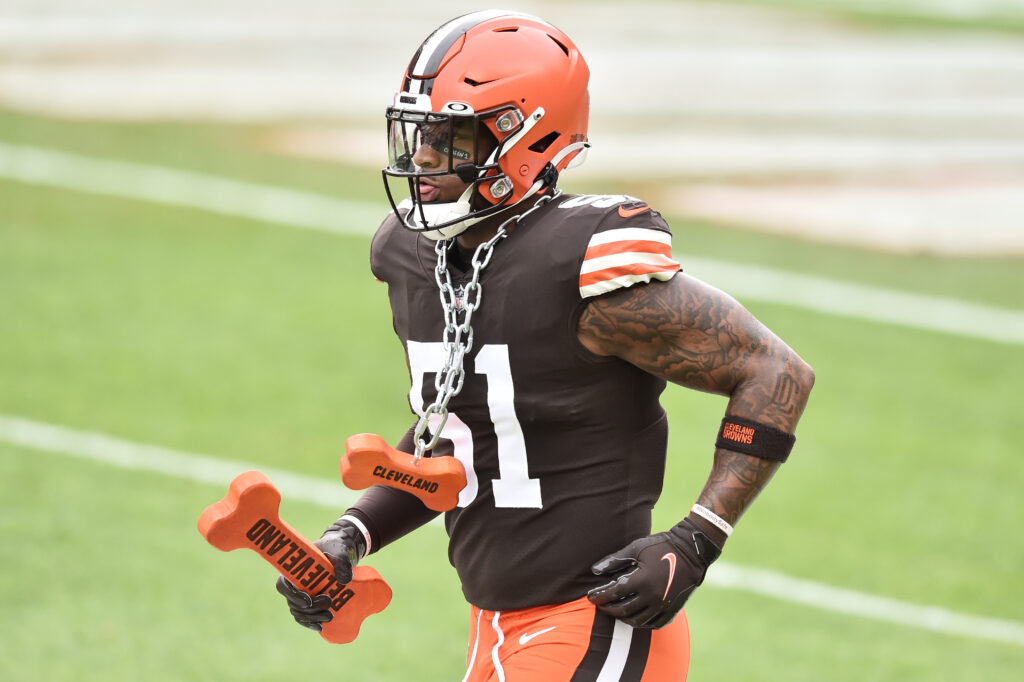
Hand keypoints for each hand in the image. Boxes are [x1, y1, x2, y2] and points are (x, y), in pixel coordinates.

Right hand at [275, 517, 366, 630]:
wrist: (342, 552)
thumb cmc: (335, 548)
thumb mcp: (340, 551)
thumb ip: (342, 562)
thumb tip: (344, 581)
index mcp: (294, 569)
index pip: (283, 586)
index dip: (293, 595)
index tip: (309, 601)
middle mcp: (295, 584)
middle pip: (293, 603)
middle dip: (309, 609)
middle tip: (328, 606)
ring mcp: (301, 594)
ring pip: (299, 612)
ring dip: (312, 618)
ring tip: (329, 617)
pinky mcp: (311, 602)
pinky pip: (305, 617)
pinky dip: (311, 623)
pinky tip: (321, 627)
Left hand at [587, 518, 721, 627]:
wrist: (691, 552)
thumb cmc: (661, 546)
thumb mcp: (636, 548)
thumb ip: (614, 560)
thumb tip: (594, 570)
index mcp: (642, 580)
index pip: (614, 593)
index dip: (600, 596)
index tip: (590, 597)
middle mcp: (652, 596)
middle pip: (623, 610)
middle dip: (608, 609)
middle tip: (600, 605)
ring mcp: (663, 605)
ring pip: (638, 621)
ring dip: (623, 618)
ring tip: (615, 612)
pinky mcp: (672, 610)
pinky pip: (653, 624)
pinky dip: (641, 623)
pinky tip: (634, 617)